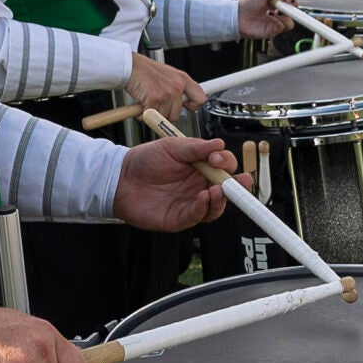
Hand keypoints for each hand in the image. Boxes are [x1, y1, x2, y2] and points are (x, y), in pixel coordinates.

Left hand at [113, 135, 243, 232]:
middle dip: (239, 187)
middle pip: (227, 189)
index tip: (218, 159)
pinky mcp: (179, 218)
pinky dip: (204, 208)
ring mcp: (191, 203)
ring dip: (222, 199)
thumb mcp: (172, 146)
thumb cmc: (144, 160)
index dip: (227, 163)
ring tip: (218, 190)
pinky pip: (197, 216)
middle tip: (242, 182)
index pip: (224, 167)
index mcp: (201, 167)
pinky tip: (203, 198)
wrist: (120, 178)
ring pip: (217, 206)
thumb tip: (219, 144)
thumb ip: (196, 147)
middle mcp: (199, 186)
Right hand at [124, 52, 206, 118]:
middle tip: (157, 103)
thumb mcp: (168, 75)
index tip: (187, 107)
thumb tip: (183, 102)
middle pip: (177, 114)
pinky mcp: (155, 99)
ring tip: (148, 100)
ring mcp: (167, 93)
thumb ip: (177, 87)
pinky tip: (142, 103)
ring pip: (164, 116)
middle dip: (165, 112)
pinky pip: (152, 116)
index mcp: (182, 79)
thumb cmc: (145, 70)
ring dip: (154, 112)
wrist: (130, 66)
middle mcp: (177, 86)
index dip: (193, 106)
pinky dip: (143, 113)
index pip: (200, 99)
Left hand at [237, 0, 297, 39]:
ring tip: (275, 10)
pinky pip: (282, 27)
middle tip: (285, 3)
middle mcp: (278, 14)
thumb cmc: (248, 4)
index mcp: (277, 4)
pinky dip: (278, 20)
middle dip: (291, 8)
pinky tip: (269, 14)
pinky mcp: (272, 31)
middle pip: (294, 14)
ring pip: (290, 22)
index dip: (292, 1)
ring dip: (285, 15)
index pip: (291, 4)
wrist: (237, 16)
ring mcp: (276, 23)